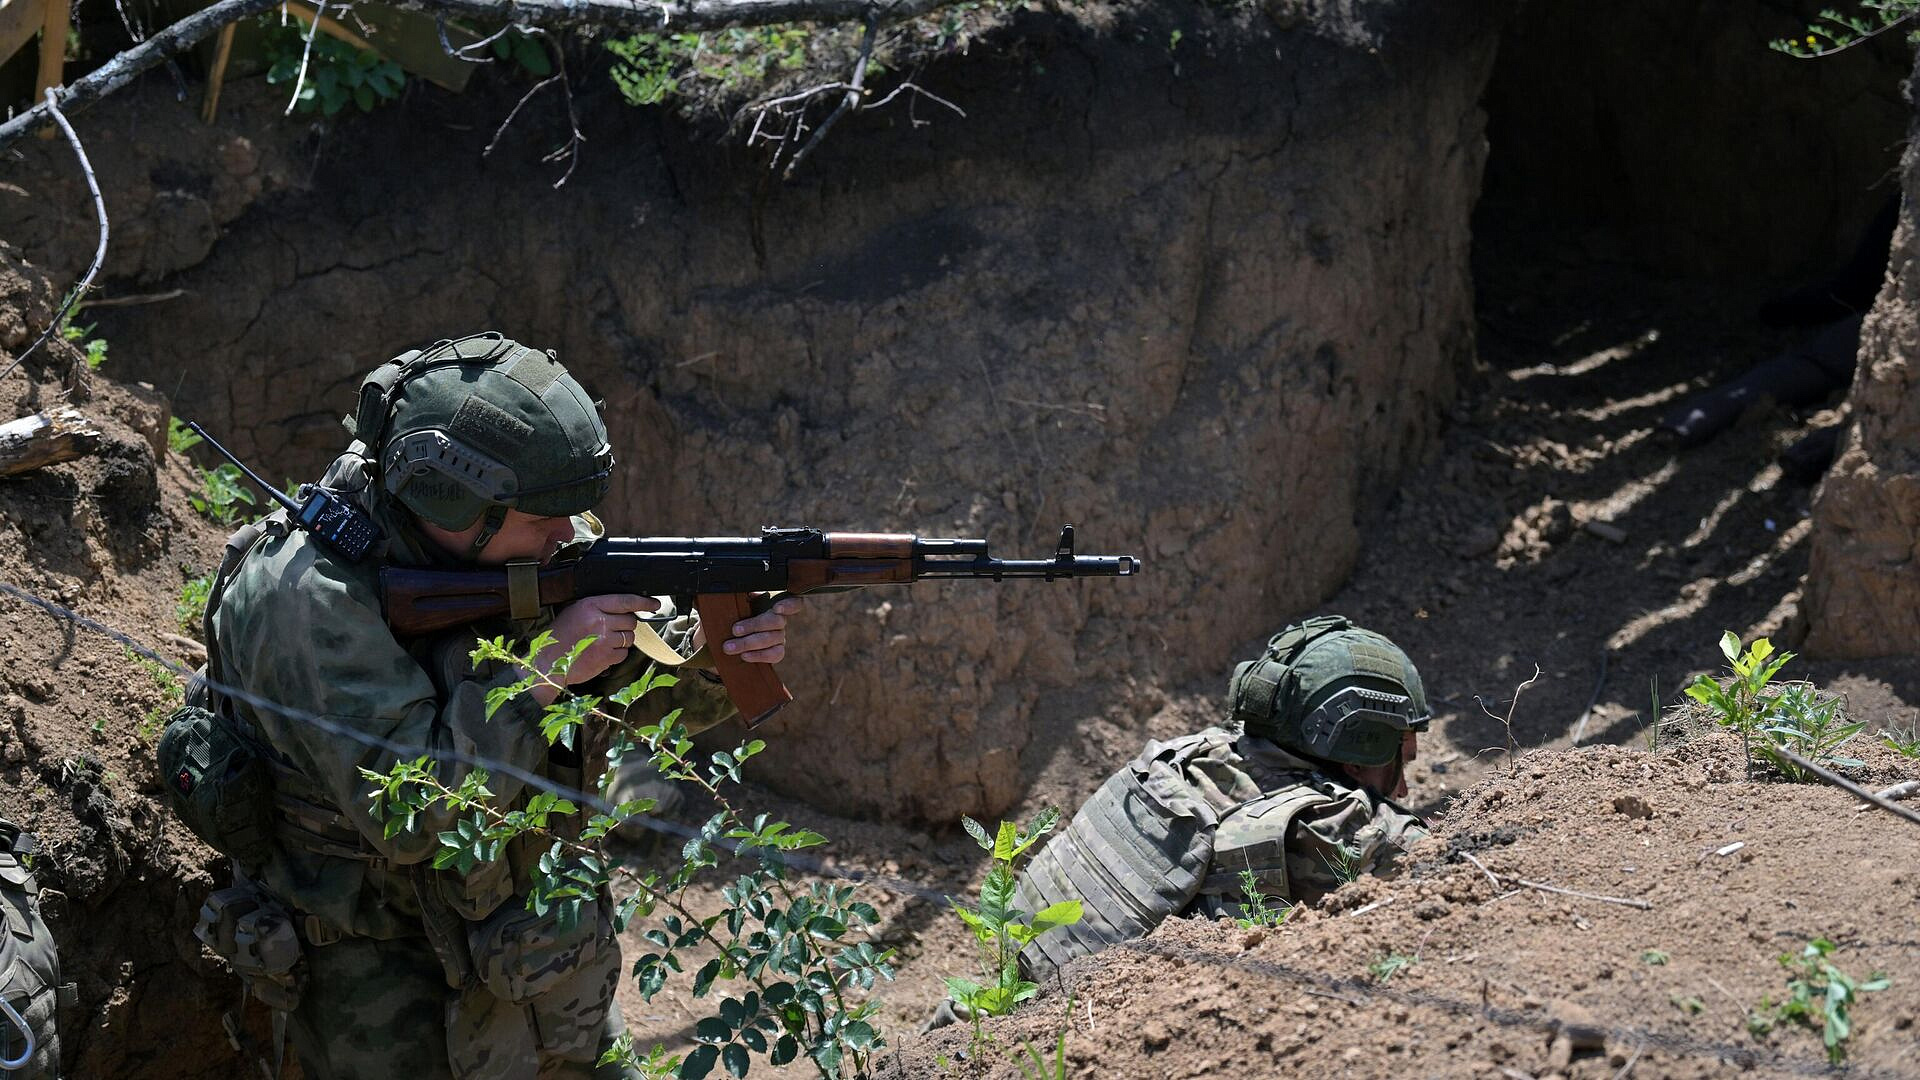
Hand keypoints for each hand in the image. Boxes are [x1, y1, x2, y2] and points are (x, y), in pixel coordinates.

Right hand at [533, 594, 659, 691]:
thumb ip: (597, 608)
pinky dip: (615, 655)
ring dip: (621, 641)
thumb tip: (623, 610)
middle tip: (610, 631)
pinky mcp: (606, 657)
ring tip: (602, 643)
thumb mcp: (574, 612)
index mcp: (590, 605)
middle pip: (630, 621)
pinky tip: (600, 654)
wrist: (547, 663)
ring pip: (629, 638)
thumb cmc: (559, 638)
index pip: (625, 600)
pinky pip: (623, 654)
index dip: (643, 602)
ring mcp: (604, 639)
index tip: (654, 604)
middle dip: (625, 626)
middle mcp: (599, 620)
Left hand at [694, 596, 801, 663]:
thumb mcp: (719, 609)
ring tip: (730, 647)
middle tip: (734, 630)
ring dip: (749, 643)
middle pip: (776, 621)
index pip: (791, 601)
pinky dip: (759, 655)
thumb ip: (717, 600)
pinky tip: (745, 656)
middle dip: (753, 625)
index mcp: (768, 603)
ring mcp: (778, 637)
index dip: (790, 604)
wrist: (718, 644)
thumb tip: (703, 593)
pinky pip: (775, 654)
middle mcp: (777, 619)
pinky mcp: (775, 652)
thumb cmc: (722, 622)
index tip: (777, 608)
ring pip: (773, 638)